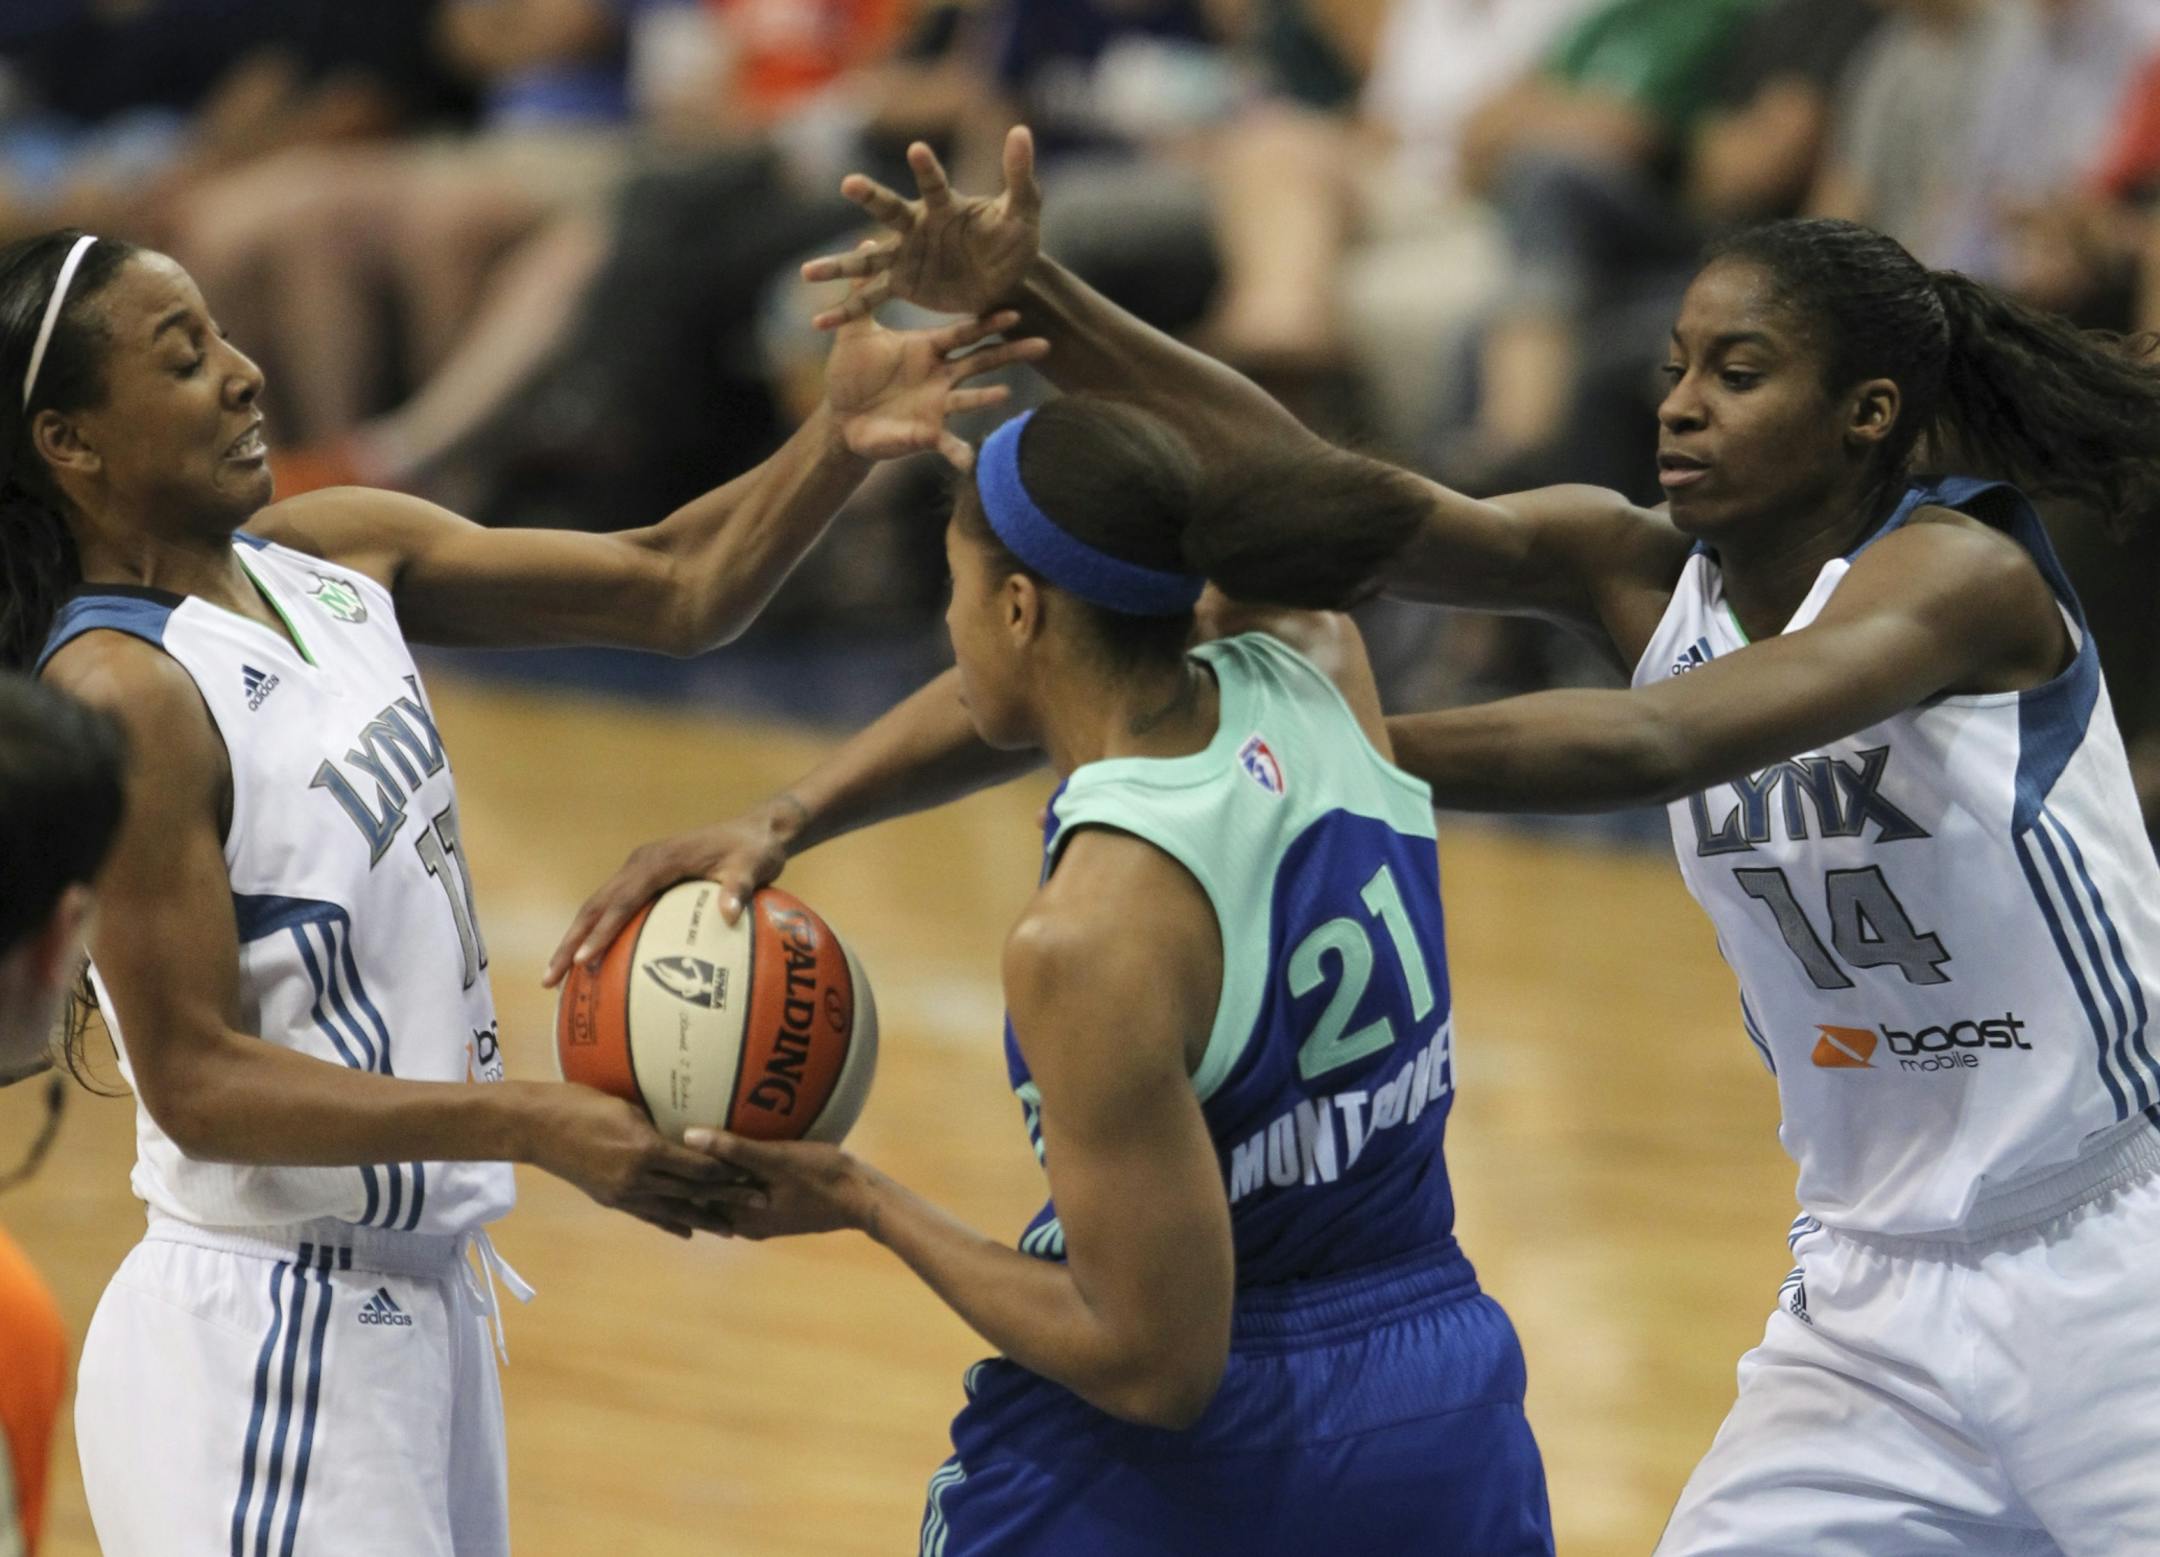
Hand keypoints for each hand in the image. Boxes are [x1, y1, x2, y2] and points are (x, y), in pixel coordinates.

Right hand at [519, 1082, 764, 1238]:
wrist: (536, 1127)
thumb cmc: (581, 1103)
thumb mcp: (627, 1107)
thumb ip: (656, 1127)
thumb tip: (686, 1136)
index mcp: (645, 1149)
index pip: (699, 1166)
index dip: (729, 1172)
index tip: (755, 1173)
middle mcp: (638, 1177)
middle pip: (693, 1191)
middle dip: (729, 1198)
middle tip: (760, 1204)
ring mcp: (623, 1193)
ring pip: (673, 1210)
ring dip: (704, 1219)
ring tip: (732, 1229)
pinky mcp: (610, 1199)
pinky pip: (647, 1215)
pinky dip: (670, 1223)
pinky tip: (687, 1231)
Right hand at [543, 798, 803, 986]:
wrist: (755, 830)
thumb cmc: (754, 851)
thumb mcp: (754, 866)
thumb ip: (740, 888)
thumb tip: (729, 915)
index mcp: (659, 860)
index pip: (622, 899)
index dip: (602, 931)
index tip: (585, 959)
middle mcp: (640, 863)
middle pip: (595, 905)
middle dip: (571, 943)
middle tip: (550, 980)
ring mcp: (638, 871)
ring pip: (596, 908)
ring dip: (574, 941)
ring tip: (555, 980)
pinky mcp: (643, 880)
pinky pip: (612, 909)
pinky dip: (595, 935)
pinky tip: (591, 965)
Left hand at [682, 1128, 876, 1239]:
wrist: (863, 1199)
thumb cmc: (822, 1176)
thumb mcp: (775, 1159)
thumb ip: (732, 1149)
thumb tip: (687, 1136)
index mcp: (740, 1217)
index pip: (693, 1198)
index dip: (672, 1175)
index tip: (653, 1150)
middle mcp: (747, 1225)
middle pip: (706, 1199)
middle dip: (688, 1176)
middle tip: (665, 1148)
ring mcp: (764, 1220)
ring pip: (726, 1197)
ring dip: (712, 1177)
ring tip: (693, 1150)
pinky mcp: (779, 1211)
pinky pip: (747, 1194)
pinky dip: (736, 1178)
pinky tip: (738, 1157)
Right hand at [800, 126, 1043, 328]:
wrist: (1007, 282)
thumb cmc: (1014, 240)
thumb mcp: (1024, 212)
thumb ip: (1020, 176)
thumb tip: (1021, 131)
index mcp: (946, 207)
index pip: (935, 184)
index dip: (927, 168)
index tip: (917, 150)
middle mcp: (918, 228)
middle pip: (889, 212)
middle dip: (870, 198)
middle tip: (848, 184)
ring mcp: (905, 257)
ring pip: (866, 260)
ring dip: (837, 267)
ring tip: (806, 273)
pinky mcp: (903, 285)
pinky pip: (870, 298)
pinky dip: (846, 311)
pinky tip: (819, 324)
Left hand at [824, 290, 1048, 469]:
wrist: (840, 418)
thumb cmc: (852, 373)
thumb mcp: (856, 331)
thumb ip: (862, 293)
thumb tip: (865, 243)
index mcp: (928, 349)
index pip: (965, 333)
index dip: (988, 324)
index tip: (1015, 312)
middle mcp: (940, 377)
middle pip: (982, 362)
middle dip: (1011, 354)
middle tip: (1043, 344)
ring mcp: (937, 407)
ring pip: (970, 399)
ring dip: (987, 397)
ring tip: (1006, 394)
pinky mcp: (926, 435)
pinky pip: (948, 445)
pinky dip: (960, 454)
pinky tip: (971, 462)